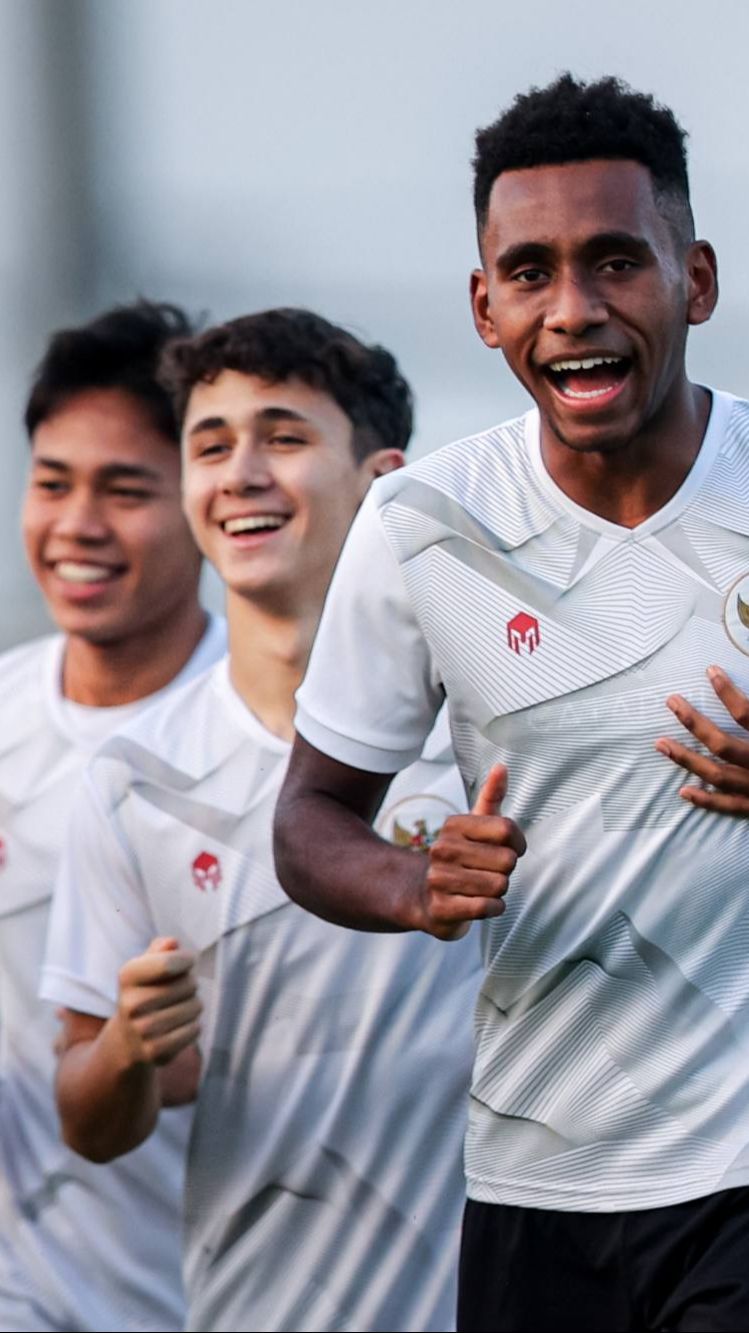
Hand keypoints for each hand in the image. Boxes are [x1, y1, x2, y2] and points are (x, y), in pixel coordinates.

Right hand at [114, 936, 201, 1067]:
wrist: (127, 1040)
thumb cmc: (144, 993)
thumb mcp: (144, 967)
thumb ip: (160, 949)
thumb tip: (172, 943)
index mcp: (127, 976)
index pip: (169, 962)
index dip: (186, 959)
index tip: (188, 961)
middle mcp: (131, 1004)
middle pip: (189, 984)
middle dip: (191, 983)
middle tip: (180, 990)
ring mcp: (142, 1030)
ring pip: (195, 1006)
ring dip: (194, 1005)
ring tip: (179, 1007)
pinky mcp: (155, 1051)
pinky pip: (194, 1029)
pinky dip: (193, 1025)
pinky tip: (179, 1026)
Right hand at [419, 764, 525, 939]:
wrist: (425, 896)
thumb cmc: (461, 859)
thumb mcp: (475, 826)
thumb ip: (491, 796)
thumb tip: (502, 766)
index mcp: (454, 825)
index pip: (507, 829)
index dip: (518, 844)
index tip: (510, 849)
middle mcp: (442, 849)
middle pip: (507, 861)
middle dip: (505, 871)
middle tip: (488, 872)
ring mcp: (439, 879)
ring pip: (499, 886)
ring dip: (498, 892)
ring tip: (480, 888)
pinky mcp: (441, 908)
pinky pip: (487, 907)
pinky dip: (492, 908)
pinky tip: (479, 903)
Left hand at [655, 666, 748, 813]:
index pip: (747, 713)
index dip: (727, 692)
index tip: (709, 670)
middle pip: (723, 743)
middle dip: (694, 722)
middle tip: (671, 701)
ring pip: (717, 775)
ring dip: (686, 759)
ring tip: (660, 744)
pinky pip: (729, 807)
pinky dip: (706, 801)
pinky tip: (683, 791)